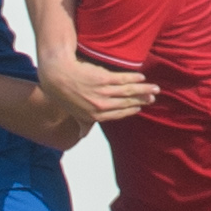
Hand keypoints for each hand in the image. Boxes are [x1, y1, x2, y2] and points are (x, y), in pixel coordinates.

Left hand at [37, 51, 156, 122]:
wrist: (56, 74)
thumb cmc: (63, 93)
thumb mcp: (73, 113)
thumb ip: (82, 124)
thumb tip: (82, 136)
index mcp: (95, 116)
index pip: (118, 114)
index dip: (130, 110)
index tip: (139, 106)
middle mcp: (101, 106)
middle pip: (127, 102)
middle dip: (142, 100)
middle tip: (153, 97)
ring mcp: (103, 93)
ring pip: (128, 91)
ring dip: (143, 90)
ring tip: (154, 88)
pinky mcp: (103, 79)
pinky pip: (123, 79)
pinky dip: (133, 79)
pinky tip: (141, 78)